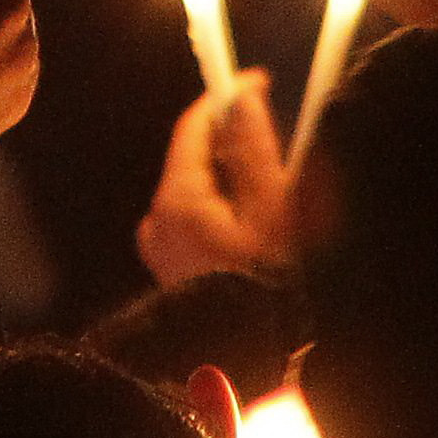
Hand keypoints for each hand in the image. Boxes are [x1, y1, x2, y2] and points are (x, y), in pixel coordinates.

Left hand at [137, 70, 289, 286]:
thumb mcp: (274, 209)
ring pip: (200, 188)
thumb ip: (256, 149)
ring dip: (235, 176)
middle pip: (195, 159)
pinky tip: (261, 220)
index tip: (258, 80)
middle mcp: (155, 219)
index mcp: (174, 199)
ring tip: (281, 183)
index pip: (192, 129)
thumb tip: (242, 96)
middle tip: (282, 134)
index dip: (224, 99)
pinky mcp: (173, 267)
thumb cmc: (270, 283)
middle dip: (236, 141)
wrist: (249, 357)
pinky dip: (228, 206)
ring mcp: (160, 247)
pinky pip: (200, 218)